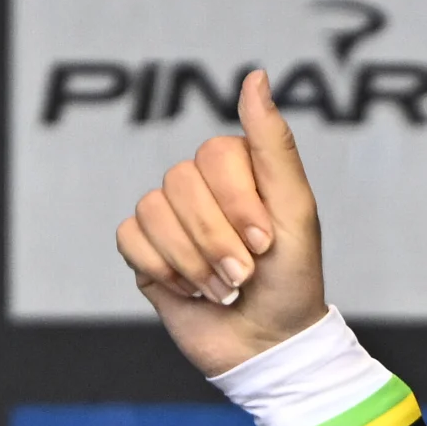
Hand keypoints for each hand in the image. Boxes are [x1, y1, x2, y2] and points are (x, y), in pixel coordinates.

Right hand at [114, 69, 328, 373]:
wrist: (268, 348)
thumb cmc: (291, 283)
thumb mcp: (296, 212)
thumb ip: (274, 145)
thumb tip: (255, 76)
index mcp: (239, 169)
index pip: (214, 154)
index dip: (236, 201)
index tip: (265, 242)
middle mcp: (200, 186)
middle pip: (180, 182)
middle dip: (216, 240)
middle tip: (245, 276)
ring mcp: (169, 217)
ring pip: (153, 210)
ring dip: (193, 261)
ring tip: (222, 290)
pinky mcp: (145, 250)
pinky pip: (130, 237)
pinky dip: (163, 270)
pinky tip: (189, 291)